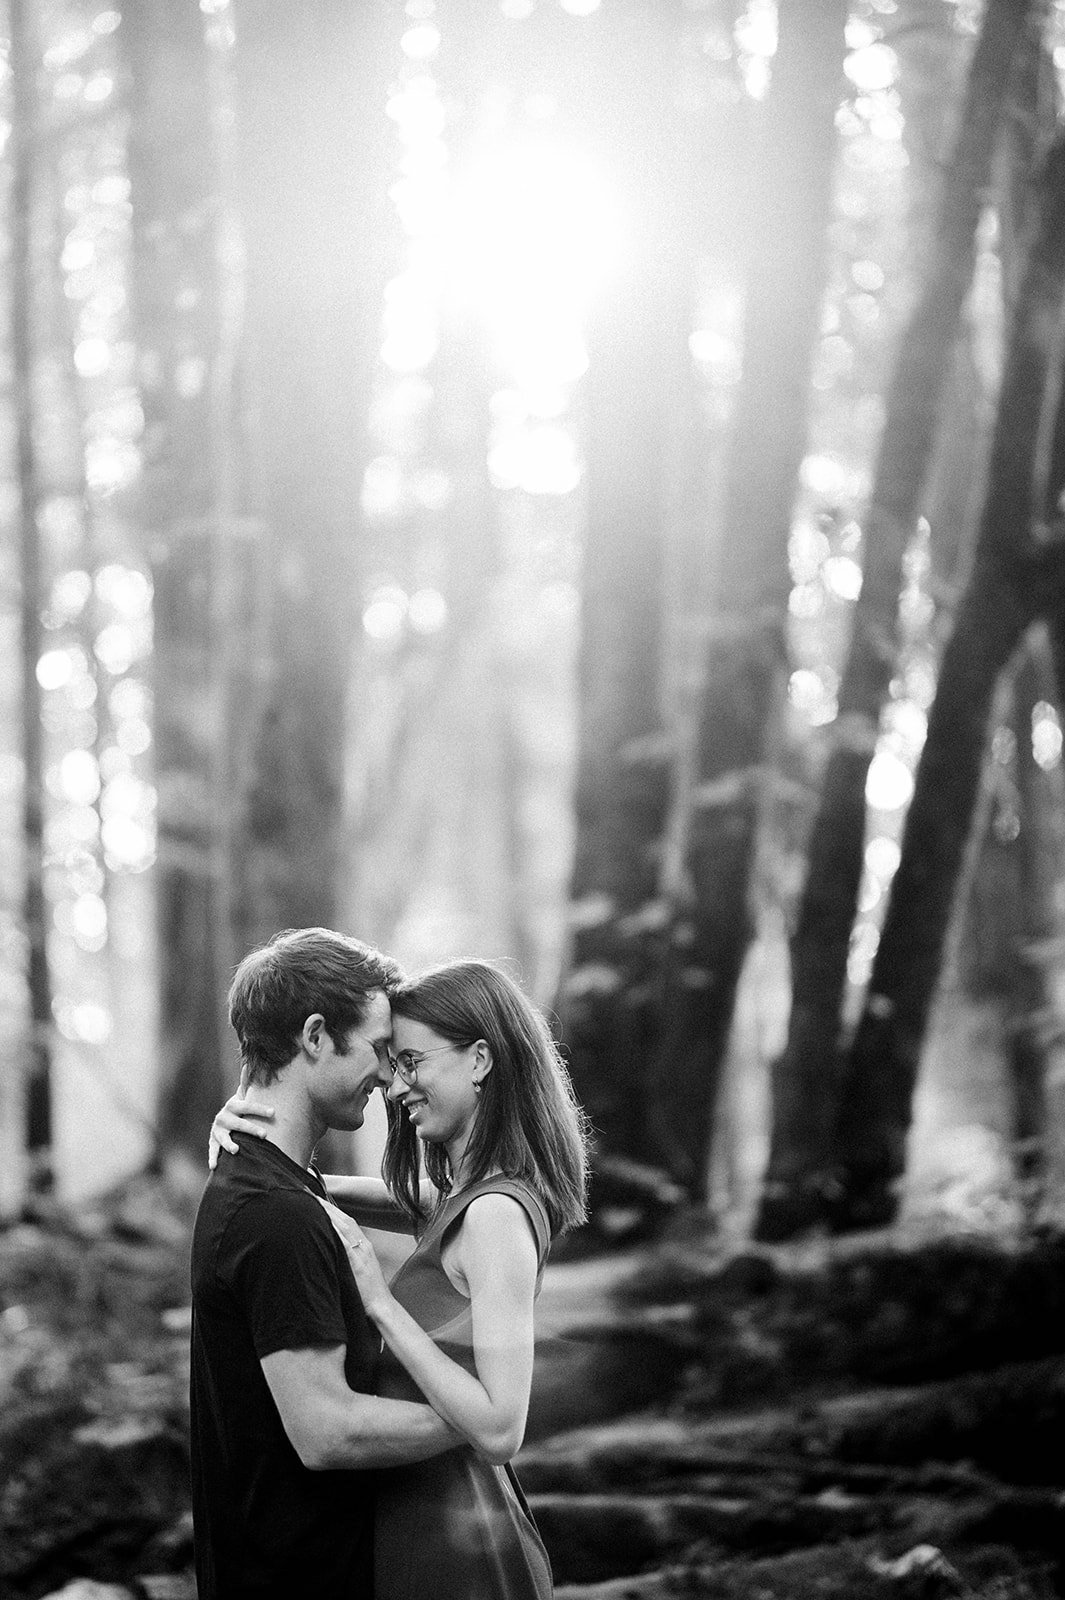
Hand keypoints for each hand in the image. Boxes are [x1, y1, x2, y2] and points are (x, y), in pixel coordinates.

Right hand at [208, 1069, 274, 1168]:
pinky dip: (213, 1158)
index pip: (248, 1106)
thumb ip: (246, 1082)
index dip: (260, 1109)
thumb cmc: (239, 1109)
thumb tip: (248, 1063)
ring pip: (223, 1138)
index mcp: (233, 1106)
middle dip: (251, 1128)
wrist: (222, 1121)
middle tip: (265, 1135)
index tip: (274, 1112)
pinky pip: (212, 1150)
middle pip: (239, 1124)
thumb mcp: (242, 1096)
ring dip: (229, 1144)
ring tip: (236, 1150)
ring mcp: (217, 1131)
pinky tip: (214, 1167)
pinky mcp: (213, 1142)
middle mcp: (224, 1117)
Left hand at [317, 1199, 390, 1319]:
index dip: (332, 1209)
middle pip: (343, 1218)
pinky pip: (342, 1239)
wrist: (381, 1307)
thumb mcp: (361, 1271)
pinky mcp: (356, 1260)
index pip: (347, 1221)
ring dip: (326, 1210)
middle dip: (326, 1204)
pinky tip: (322, 1219)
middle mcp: (363, 1243)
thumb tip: (332, 1254)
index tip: (317, 1199)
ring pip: (342, 1224)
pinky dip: (333, 1227)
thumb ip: (350, 1259)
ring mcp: (360, 1251)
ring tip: (311, 1198)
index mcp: (364, 1245)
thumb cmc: (369, 1294)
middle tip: (308, 1191)